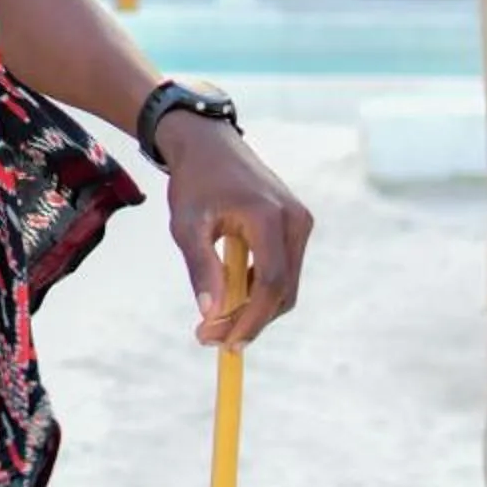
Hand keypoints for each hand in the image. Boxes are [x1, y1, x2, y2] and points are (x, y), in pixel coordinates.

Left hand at [162, 115, 313, 348]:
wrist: (207, 143)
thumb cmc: (193, 181)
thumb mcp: (186, 224)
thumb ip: (201, 267)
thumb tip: (210, 314)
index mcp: (269, 216)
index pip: (271, 284)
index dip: (251, 319)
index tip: (225, 343)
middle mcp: (294, 220)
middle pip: (283, 290)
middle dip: (250, 320)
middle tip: (210, 338)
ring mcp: (300, 221)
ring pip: (285, 284)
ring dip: (255, 308)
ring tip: (214, 321)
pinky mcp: (296, 224)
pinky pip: (283, 269)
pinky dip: (259, 289)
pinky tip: (229, 296)